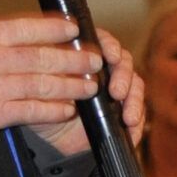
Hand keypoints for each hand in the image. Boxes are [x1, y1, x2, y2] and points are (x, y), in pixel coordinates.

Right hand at [0, 0, 102, 143]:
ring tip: (90, 86)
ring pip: (42, 84)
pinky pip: (30, 111)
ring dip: (70, 85)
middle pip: (42, 57)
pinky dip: (50, 110)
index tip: (74, 28)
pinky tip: (66, 110)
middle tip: (95, 59)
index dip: (54, 28)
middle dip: (73, 58)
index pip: (26, 28)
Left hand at [27, 28, 144, 156]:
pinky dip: (137, 123)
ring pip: (135, 87)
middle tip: (117, 92)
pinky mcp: (122, 112)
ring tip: (128, 118)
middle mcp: (105, 69)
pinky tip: (132, 130)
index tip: (110, 56)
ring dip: (135, 100)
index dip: (110, 47)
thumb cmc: (40, 101)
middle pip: (124, 63)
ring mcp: (116, 90)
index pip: (104, 43)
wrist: (47, 134)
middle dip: (123, 76)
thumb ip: (50, 73)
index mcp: (85, 55)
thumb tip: (63, 66)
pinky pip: (137, 114)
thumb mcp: (39, 85)